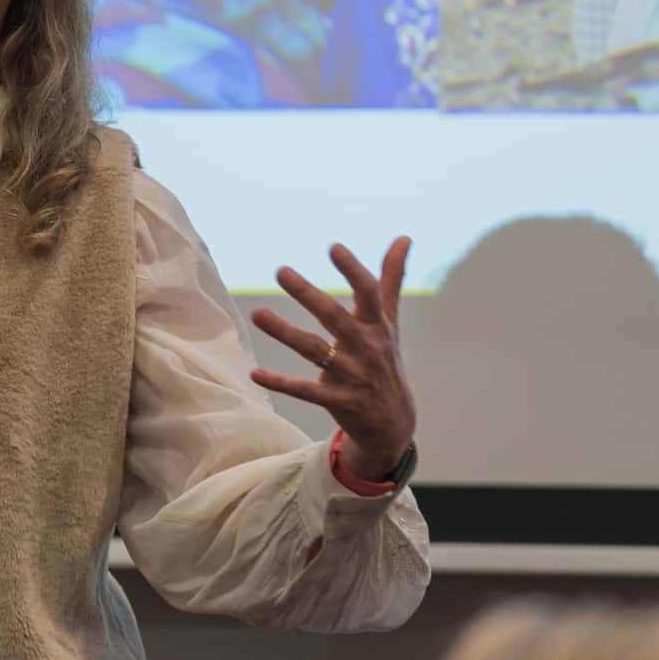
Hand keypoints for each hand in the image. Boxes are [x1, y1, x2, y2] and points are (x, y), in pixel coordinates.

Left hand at [249, 238, 418, 477]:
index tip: (333, 247)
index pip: (368, 293)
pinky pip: (305, 390)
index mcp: (377, 325)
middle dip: (308, 294)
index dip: (352, 270)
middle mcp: (366, 347)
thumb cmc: (386, 361)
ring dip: (284, 332)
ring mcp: (351, 375)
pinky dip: (280, 382)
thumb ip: (391, 279)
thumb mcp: (390, 322)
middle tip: (280, 271)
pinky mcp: (337, 400)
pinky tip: (254, 373)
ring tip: (256, 314)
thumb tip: (404, 237)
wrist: (394, 422)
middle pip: (334, 317)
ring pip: (314, 350)